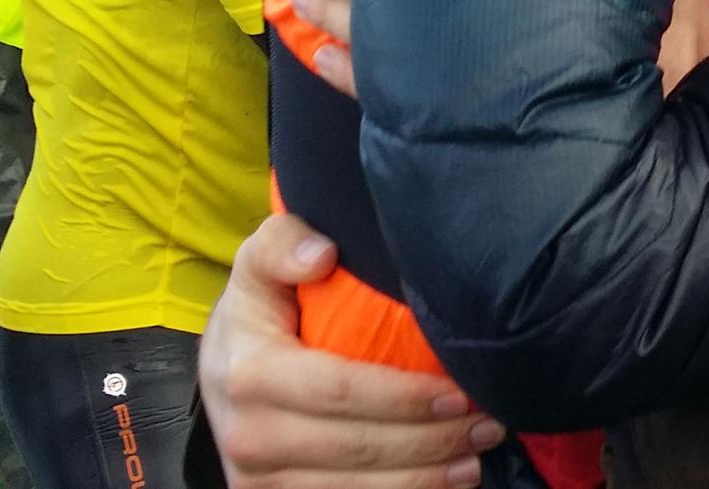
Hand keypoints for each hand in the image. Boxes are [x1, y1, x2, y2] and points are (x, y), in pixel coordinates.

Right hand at [201, 213, 504, 487]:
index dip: (406, 398)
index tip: (460, 392)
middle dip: (433, 441)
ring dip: (426, 478)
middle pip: (359, 449)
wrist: (219, 370)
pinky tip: (441, 481)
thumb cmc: (258, 310)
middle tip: (489, 424)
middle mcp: (250, 436)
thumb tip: (322, 255)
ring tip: (476, 456)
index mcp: (251, 374)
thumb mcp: (260, 263)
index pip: (342, 391)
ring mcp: (259, 480)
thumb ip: (284, 243)